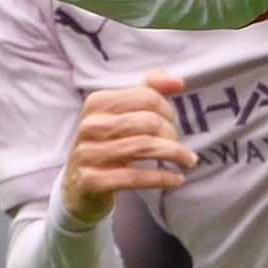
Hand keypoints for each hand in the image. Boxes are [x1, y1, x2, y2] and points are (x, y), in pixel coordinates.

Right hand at [59, 71, 193, 227]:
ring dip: (175, 155)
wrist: (79, 185)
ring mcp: (88, 154)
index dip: (168, 111)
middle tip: (178, 147)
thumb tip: (177, 82)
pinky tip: (177, 179)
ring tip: (188, 161)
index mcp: (97, 102)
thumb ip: (148, 91)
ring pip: (144, 148)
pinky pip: (136, 177)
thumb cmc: (107, 144)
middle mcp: (90, 126)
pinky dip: (163, 178)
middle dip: (172, 134)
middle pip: (148, 122)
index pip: (147, 97)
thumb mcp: (122, 114)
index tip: (172, 124)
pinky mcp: (92, 181)